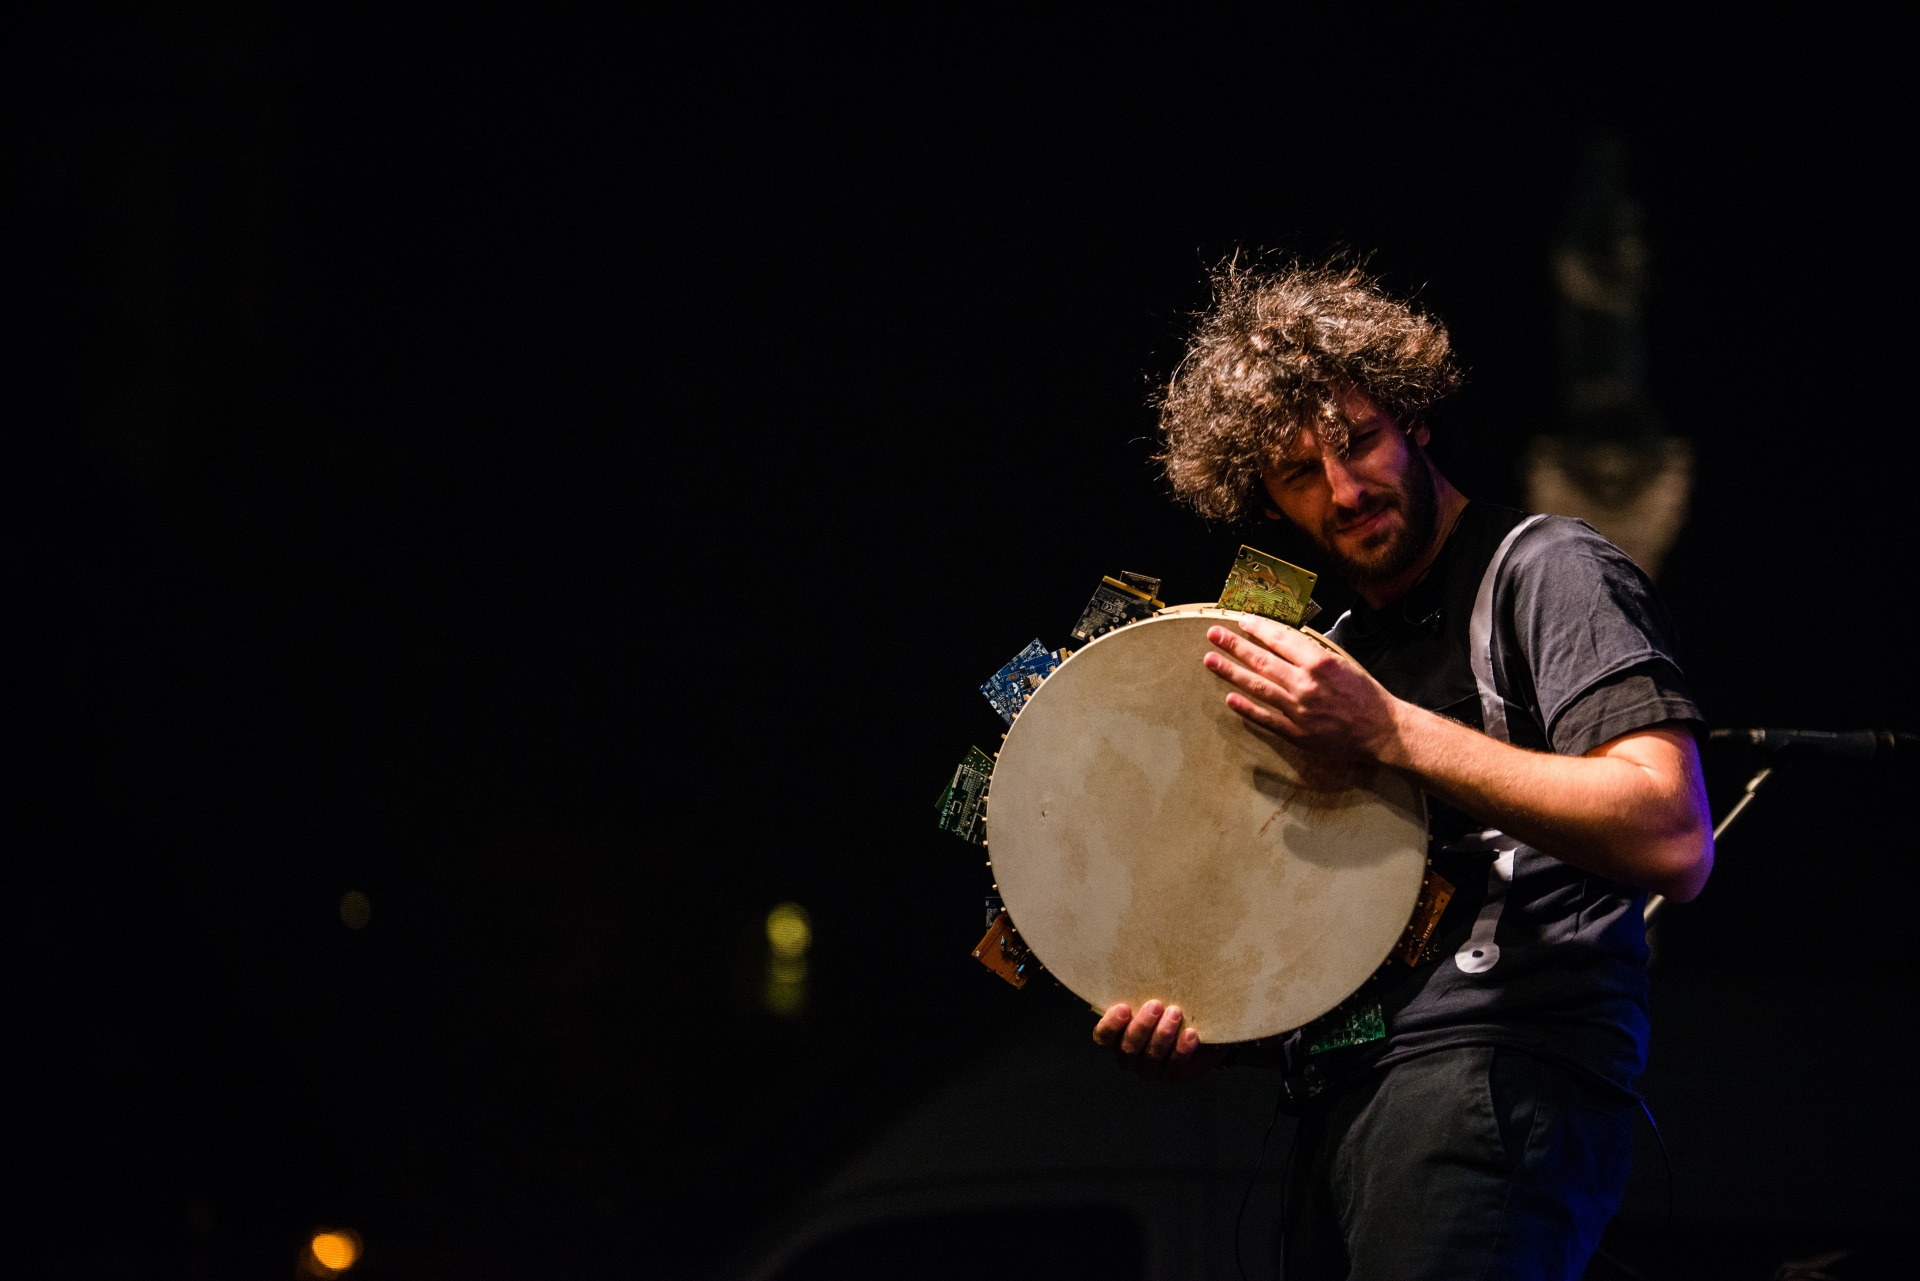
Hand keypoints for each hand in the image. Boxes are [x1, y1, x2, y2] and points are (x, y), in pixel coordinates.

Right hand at [1092, 1000, 1228, 1082]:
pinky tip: (1191, 1034)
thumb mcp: (1150, 1001)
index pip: (1103, 1038)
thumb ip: (1140, 991)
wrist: (1194, 1034)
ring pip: (1151, 1056)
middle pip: (1128, 1048)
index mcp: (1117, 1039)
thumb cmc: (1164, 1010)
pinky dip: (1182, 1049)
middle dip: (1142, 1026)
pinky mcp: (1173, 1074)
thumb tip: (1141, 955)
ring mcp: (1151, 1069)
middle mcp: (1130, 1057)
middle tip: (1155, 1005)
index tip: (1123, 1007)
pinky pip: (1176, 1065)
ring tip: (1175, 1013)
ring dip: (1163, 1034)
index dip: (1110, 1025)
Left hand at [1203, 615, 1405, 763]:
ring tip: (1210, 660)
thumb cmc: (1365, 695)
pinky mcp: (1297, 733)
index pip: (1280, 639)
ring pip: (1258, 687)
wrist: (1383, 730)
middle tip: (1213, 634)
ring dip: (1231, 673)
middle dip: (1234, 645)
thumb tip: (1285, 641)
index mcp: (1319, 663)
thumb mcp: (1343, 663)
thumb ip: (1313, 654)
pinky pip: (1266, 719)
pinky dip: (1246, 708)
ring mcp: (1299, 710)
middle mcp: (1306, 684)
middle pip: (1262, 661)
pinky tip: (1229, 698)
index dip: (1258, 628)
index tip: (1241, 620)